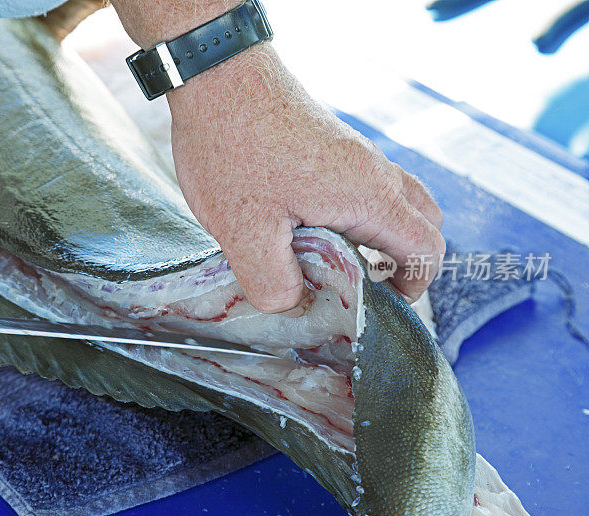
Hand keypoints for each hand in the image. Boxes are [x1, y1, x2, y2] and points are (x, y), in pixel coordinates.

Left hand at [166, 44, 443, 312]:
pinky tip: (310, 228)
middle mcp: (373, 171)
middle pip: (424, 222)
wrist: (217, 77)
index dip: (416, 285)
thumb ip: (275, 284)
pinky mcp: (333, 145)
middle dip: (405, 261)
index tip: (382, 304)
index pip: (426, 248)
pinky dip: (358, 215)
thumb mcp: (245, 233)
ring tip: (337, 262)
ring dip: (380, 237)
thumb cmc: (233, 148)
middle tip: (364, 286)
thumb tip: (295, 308)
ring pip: (397, 201)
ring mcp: (355, 154)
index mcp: (367, 196)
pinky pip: (367, 185)